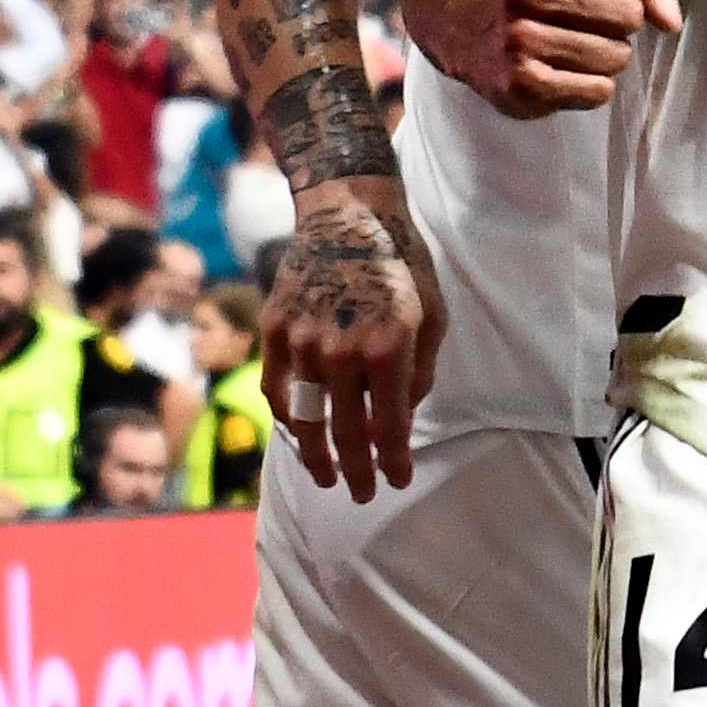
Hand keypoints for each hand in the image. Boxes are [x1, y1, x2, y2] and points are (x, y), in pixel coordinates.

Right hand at [259, 190, 444, 500]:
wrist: (347, 212)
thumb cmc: (402, 264)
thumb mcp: (432, 316)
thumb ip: (418, 373)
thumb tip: (401, 418)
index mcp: (388, 348)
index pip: (389, 427)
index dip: (393, 462)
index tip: (397, 481)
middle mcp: (342, 351)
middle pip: (345, 433)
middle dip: (356, 471)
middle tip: (361, 494)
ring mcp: (302, 341)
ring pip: (306, 418)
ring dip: (316, 455)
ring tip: (326, 476)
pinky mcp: (274, 329)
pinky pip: (278, 389)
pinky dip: (288, 417)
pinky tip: (300, 432)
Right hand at [468, 0, 682, 115]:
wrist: (470, 21)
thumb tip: (670, 20)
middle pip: (629, 13)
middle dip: (621, 22)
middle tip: (587, 21)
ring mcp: (518, 37)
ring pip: (617, 56)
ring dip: (608, 57)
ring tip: (576, 46)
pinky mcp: (519, 83)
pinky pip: (598, 91)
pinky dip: (592, 86)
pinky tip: (566, 72)